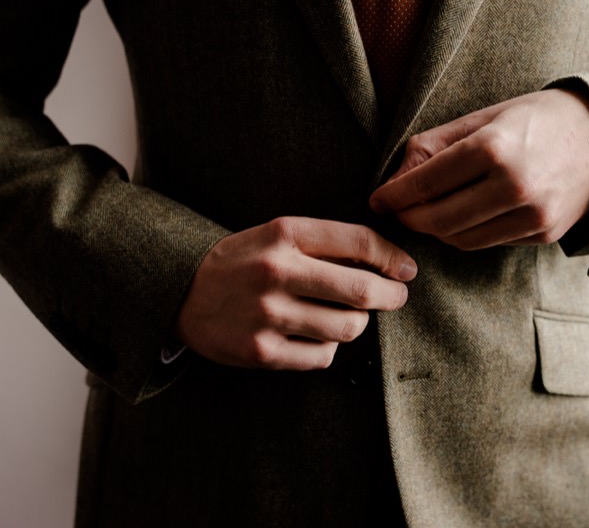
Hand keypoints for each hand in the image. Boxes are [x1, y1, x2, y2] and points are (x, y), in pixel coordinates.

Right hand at [176, 217, 416, 369]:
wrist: (182, 292)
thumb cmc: (244, 262)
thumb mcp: (278, 235)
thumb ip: (326, 244)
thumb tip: (387, 263)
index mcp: (284, 233)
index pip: (358, 242)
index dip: (393, 256)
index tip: (406, 269)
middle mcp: (276, 271)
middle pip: (361, 290)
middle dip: (390, 296)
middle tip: (395, 297)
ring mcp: (268, 314)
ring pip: (347, 327)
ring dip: (357, 323)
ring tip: (347, 317)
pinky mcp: (261, 352)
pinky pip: (323, 356)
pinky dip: (329, 348)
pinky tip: (316, 336)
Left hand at [370, 89, 588, 249]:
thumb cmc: (536, 119)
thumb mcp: (484, 117)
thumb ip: (434, 146)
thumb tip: (392, 181)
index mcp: (496, 148)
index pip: (426, 183)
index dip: (393, 196)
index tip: (376, 200)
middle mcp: (515, 186)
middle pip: (438, 219)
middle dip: (407, 219)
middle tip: (392, 212)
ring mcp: (533, 215)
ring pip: (459, 238)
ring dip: (432, 231)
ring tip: (421, 215)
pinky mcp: (543, 234)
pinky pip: (486, 243)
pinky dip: (462, 235)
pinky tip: (455, 219)